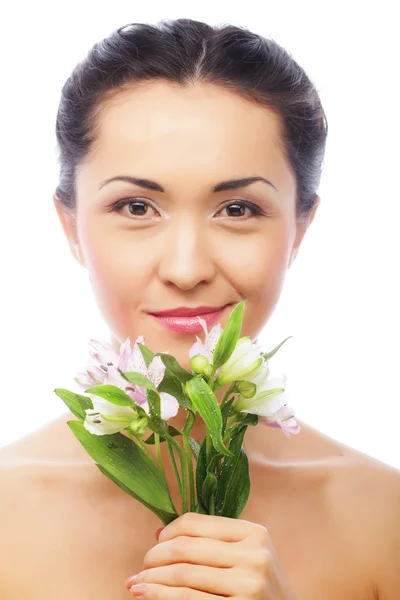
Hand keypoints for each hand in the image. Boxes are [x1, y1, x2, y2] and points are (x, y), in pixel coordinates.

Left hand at [125, 512, 295, 598]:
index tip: (155, 541)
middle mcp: (253, 555)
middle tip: (142, 565)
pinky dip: (160, 596)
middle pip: (186, 548)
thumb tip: (159, 534)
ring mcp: (248, 584)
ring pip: (183, 575)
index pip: (195, 523)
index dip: (168, 531)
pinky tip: (145, 595)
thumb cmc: (260, 588)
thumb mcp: (247, 556)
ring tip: (136, 583)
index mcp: (253, 533)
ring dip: (152, 579)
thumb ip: (212, 542)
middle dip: (155, 557)